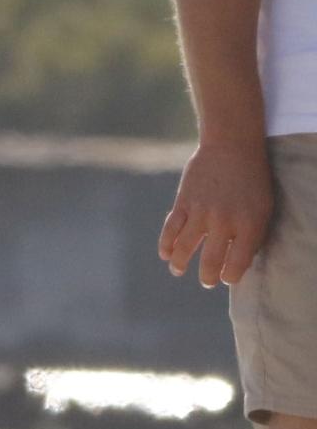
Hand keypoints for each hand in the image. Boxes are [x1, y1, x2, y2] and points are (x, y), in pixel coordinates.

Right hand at [159, 140, 273, 287]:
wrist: (232, 147)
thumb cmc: (252, 180)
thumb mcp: (263, 208)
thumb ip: (251, 234)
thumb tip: (235, 259)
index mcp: (249, 225)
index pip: (237, 263)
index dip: (231, 276)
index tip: (228, 278)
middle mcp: (225, 221)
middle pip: (211, 261)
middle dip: (208, 277)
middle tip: (207, 281)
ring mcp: (202, 212)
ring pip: (186, 248)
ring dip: (180, 264)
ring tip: (178, 270)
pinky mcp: (184, 202)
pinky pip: (171, 229)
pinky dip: (166, 244)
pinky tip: (166, 253)